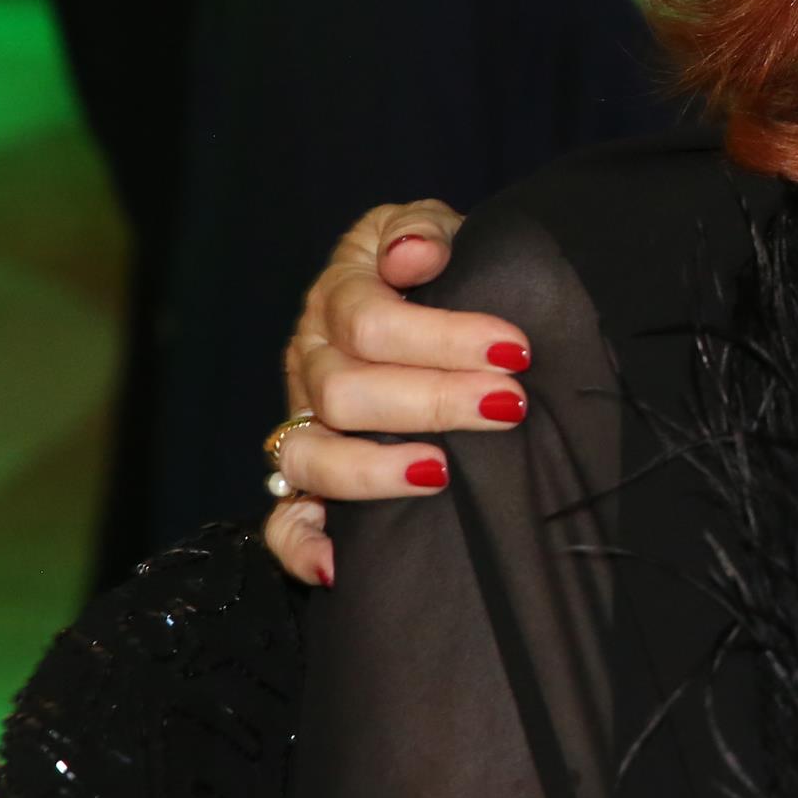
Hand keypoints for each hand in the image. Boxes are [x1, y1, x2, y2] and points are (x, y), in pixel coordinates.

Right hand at [261, 200, 522, 588]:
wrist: (422, 305)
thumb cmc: (435, 269)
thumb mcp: (431, 231)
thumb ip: (421, 231)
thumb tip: (413, 253)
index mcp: (339, 296)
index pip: (370, 318)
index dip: (442, 335)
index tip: (515, 346)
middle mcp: (311, 360)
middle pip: (344, 389)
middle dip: (434, 400)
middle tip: (507, 405)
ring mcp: (303, 422)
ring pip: (311, 455)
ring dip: (375, 470)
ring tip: (444, 471)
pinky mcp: (303, 478)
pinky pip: (282, 521)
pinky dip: (301, 546)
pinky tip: (338, 566)